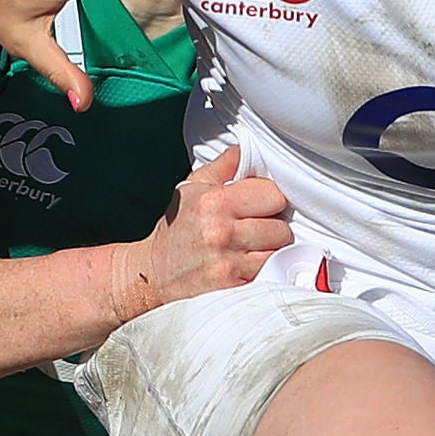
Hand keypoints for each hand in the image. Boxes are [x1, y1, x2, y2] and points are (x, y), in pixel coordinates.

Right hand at [112, 148, 291, 316]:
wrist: (153, 273)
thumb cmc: (175, 230)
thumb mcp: (190, 189)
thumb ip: (222, 166)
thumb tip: (244, 147)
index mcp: (214, 202)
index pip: (273, 194)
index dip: (269, 200)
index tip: (259, 205)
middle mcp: (222, 233)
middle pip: (281, 228)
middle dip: (272, 228)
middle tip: (254, 230)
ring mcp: (228, 264)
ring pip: (278, 254)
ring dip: (270, 253)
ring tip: (251, 249)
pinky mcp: (232, 288)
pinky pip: (268, 277)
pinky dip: (264, 273)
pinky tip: (248, 266)